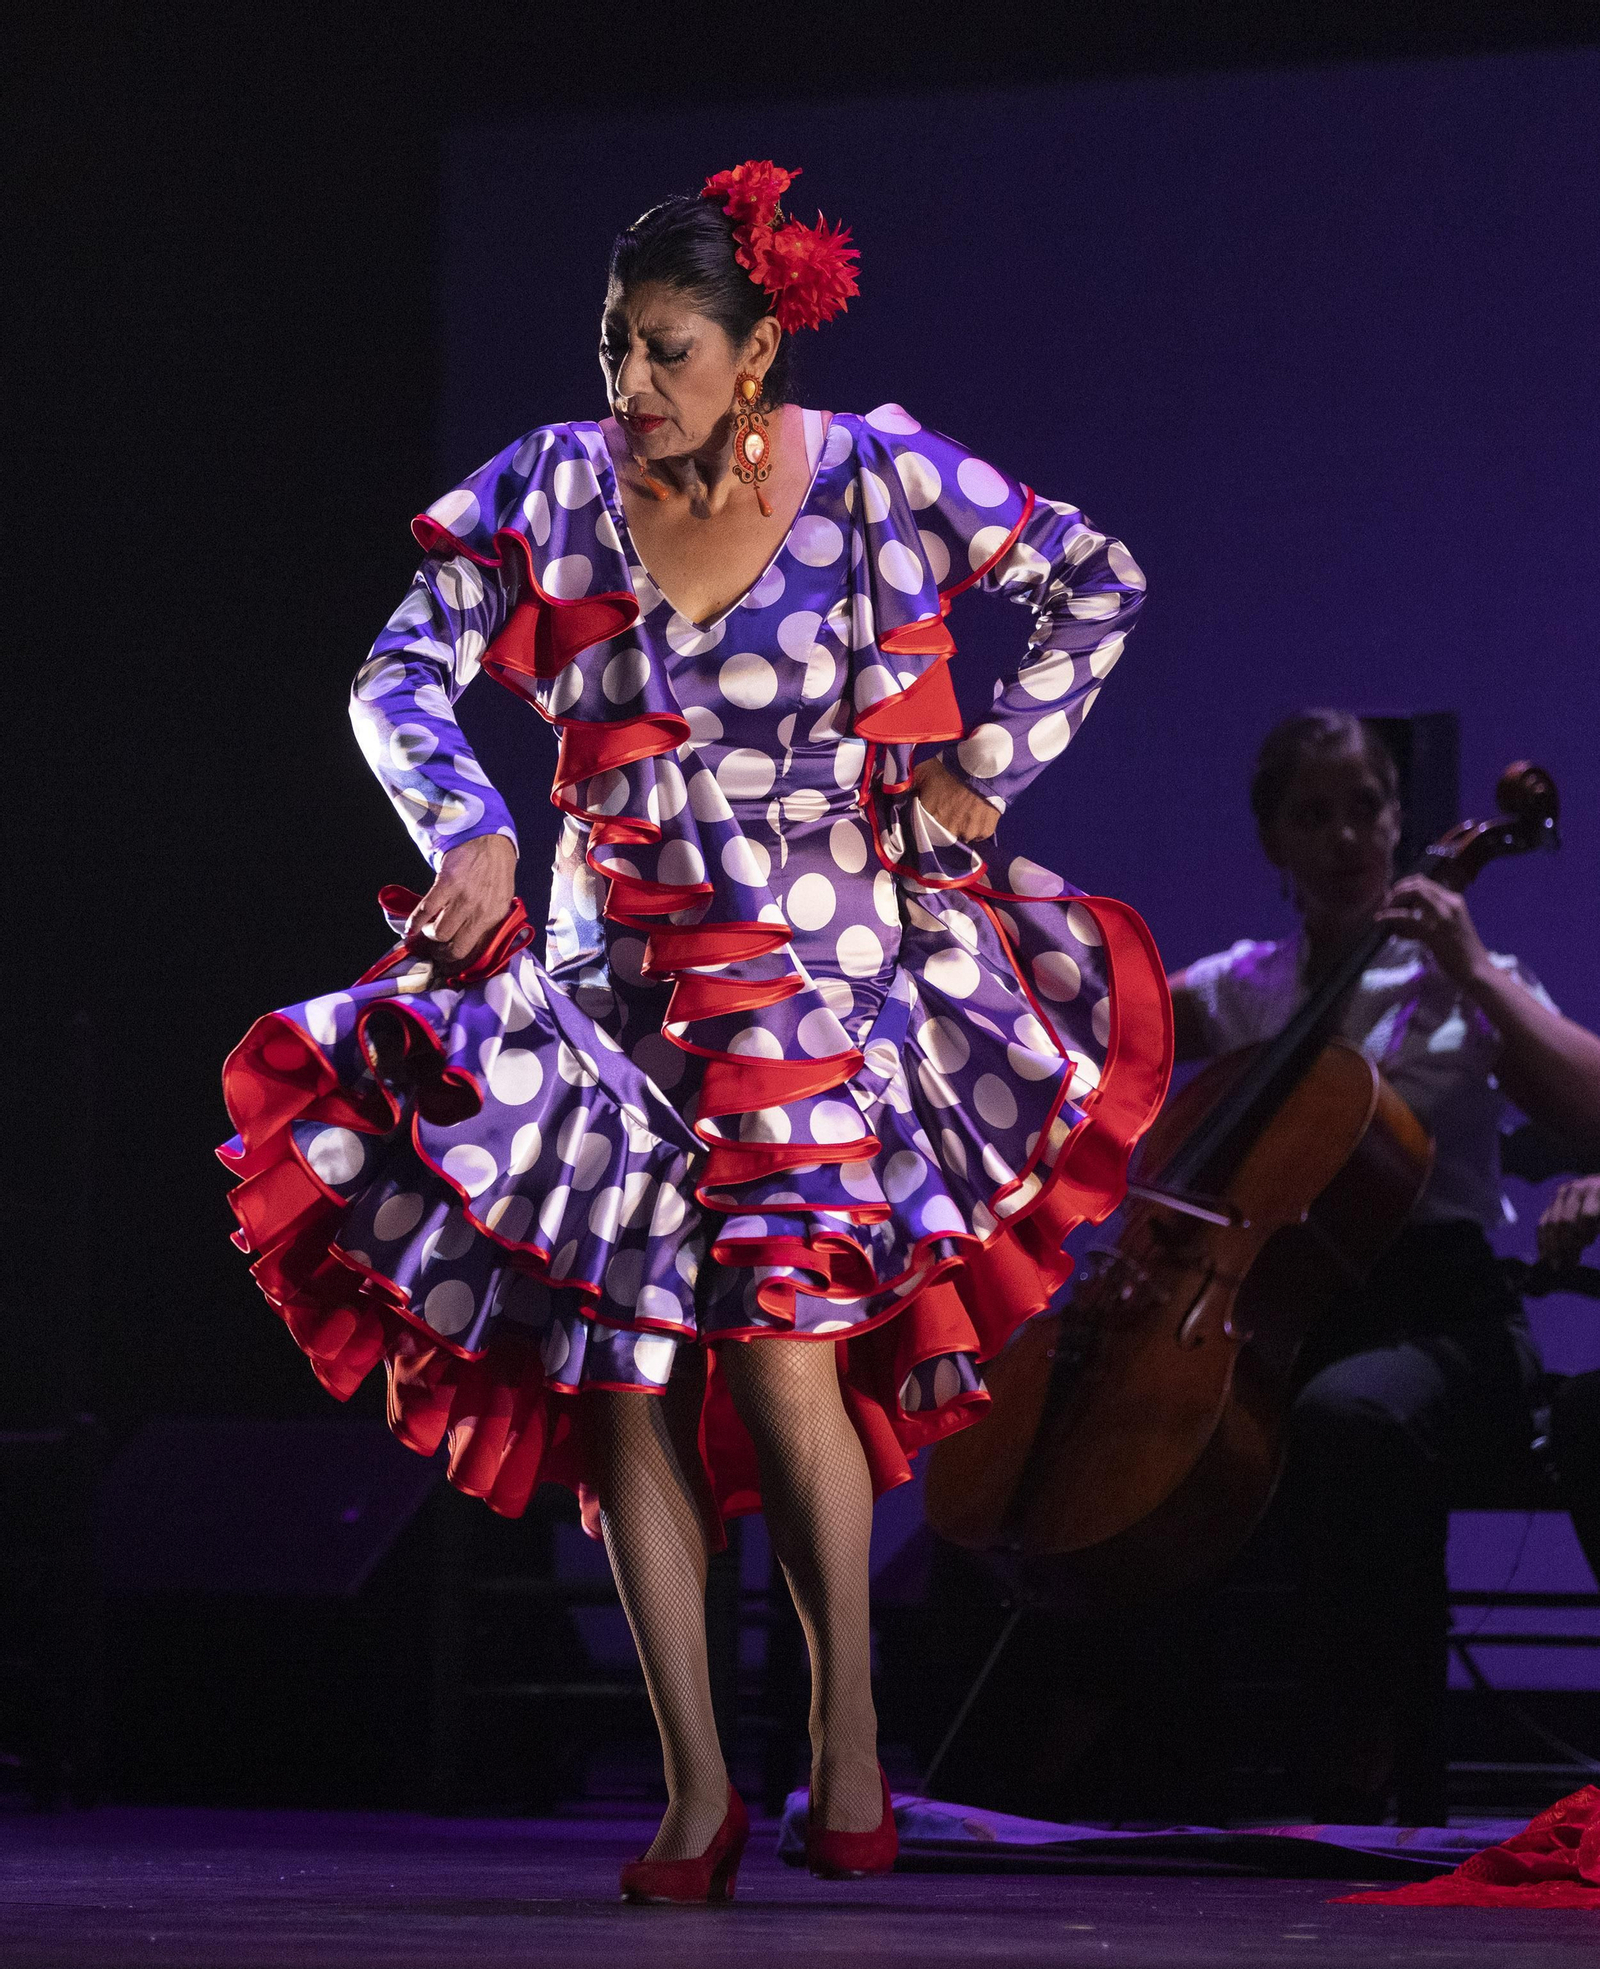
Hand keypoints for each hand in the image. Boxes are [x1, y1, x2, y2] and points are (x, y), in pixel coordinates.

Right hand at [405, 832, 517, 968]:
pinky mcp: (445, 884)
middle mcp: (480, 911)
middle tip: (434, 951)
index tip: (448, 964)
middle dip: (442, 955)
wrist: (488, 840)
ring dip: (429, 936)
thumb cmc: (495, 871)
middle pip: (456, 948)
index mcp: (495, 917)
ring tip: (426, 932)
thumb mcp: (501, 900)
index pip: (477, 951)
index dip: (460, 962)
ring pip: (440, 934)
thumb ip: (489, 921)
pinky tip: (411, 927)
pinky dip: (414, 923)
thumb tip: (473, 944)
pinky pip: (425, 911)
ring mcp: (463, 898)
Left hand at [911, 757, 999, 842]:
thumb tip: (894, 797)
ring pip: (960, 838)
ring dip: (960, 829)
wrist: (981, 764)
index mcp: (929, 818)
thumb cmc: (948, 768)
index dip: (925, 825)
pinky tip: (976, 814)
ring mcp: (967, 833)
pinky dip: (976, 828)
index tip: (929, 817)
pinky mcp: (984, 832)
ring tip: (963, 813)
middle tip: (948, 814)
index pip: (922, 832)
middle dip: (942, 829)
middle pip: (941, 839)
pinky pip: (977, 836)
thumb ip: (906, 789)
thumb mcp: (922, 773)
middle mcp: (947, 830)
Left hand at [1375, 874, 1488, 988]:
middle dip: (1397, 891)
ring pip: (1413, 894)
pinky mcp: (1434, 932)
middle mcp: (1450, 903)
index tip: (1392, 897)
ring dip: (1394, 900)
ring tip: (1382, 912)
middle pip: (1417, 884)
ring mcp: (1443, 916)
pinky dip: (1390, 916)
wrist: (1476, 970)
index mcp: (1454, 901)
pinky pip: (1407, 917)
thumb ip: (1432, 915)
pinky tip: (1380, 920)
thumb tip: (1406, 912)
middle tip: (1385, 905)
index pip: (1424, 882)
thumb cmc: (1461, 952)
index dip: (1404, 886)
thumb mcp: (1449, 926)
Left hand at [1538, 1175, 1599, 1270]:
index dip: (1544, 1244)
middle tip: (1563, 1265)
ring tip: (1580, 1250)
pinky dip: (1587, 1231)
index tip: (1546, 1261)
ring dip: (1572, 1242)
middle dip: (1556, 1248)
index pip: (1544, 1224)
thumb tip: (1557, 1258)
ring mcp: (1581, 1189)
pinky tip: (1590, 1239)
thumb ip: (1571, 1234)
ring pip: (1566, 1221)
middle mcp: (1566, 1192)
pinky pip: (1586, 1216)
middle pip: (1553, 1224)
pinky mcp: (1596, 1190)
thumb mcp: (1585, 1223)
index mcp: (1560, 1199)